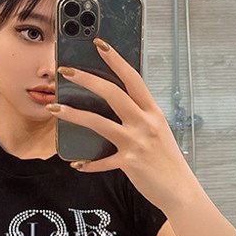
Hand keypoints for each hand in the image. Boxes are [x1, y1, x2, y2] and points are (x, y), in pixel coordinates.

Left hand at [46, 38, 196, 213]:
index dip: (116, 60)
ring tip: (55, 108)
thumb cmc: (167, 160)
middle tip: (66, 70)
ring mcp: (136, 142)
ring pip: (99, 122)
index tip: (100, 45)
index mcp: (153, 112)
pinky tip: (77, 164)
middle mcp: (145, 123)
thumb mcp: (158, 131)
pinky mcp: (129, 162)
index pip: (133, 79)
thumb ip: (140, 117)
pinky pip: (102, 161)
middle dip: (87, 79)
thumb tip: (114, 104)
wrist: (180, 190)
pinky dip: (88, 163)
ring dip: (74, 114)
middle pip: (113, 93)